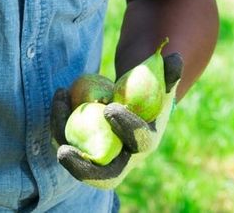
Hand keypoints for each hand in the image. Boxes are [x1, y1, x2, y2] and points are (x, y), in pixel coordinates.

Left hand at [50, 52, 182, 189]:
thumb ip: (167, 74)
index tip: (110, 108)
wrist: (131, 105)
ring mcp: (101, 157)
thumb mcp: (158, 85)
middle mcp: (124, 158)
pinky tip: (60, 95)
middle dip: (83, 169)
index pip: (139, 142)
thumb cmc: (148, 93)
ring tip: (59, 103)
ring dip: (61, 135)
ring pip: (77, 158)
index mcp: (146, 142)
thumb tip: (174, 58)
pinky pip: (67, 139)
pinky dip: (59, 120)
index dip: (127, 127)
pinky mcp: (83, 148)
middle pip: (104, 175)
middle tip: (63, 152)